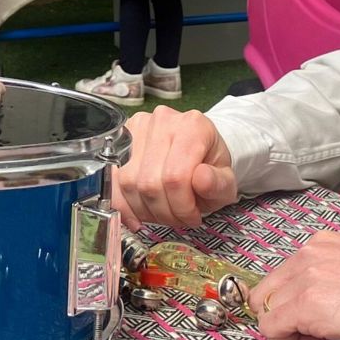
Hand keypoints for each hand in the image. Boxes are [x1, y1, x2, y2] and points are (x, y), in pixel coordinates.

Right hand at [116, 106, 237, 229]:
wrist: (199, 148)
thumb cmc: (210, 165)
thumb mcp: (226, 180)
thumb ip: (218, 183)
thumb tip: (201, 179)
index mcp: (193, 127)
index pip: (176, 177)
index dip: (181, 206)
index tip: (192, 217)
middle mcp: (163, 121)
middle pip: (149, 183)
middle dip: (163, 212)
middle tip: (178, 218)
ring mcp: (138, 127)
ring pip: (128, 183)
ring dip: (144, 210)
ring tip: (162, 212)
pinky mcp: (121, 138)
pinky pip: (113, 180)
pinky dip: (124, 204)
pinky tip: (139, 214)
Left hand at [247, 231, 339, 339]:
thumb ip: (327, 276)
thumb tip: (306, 301)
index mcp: (321, 243)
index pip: (280, 277)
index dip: (293, 303)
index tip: (318, 317)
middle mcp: (309, 253)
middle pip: (265, 292)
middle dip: (283, 316)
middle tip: (317, 331)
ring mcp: (306, 277)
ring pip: (266, 312)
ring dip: (291, 331)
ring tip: (326, 336)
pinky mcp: (308, 304)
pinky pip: (272, 330)